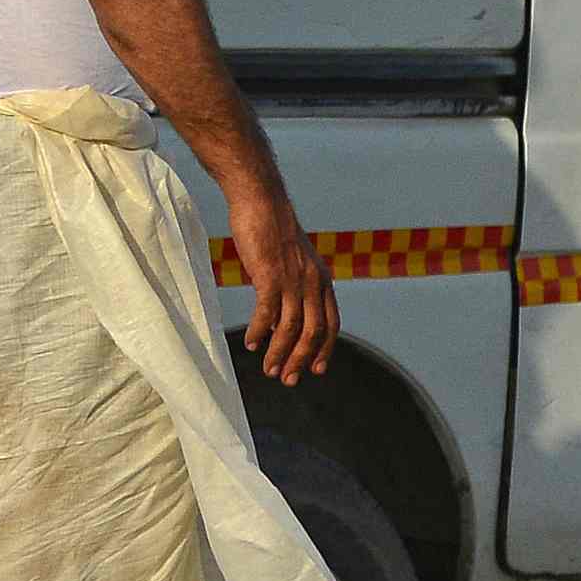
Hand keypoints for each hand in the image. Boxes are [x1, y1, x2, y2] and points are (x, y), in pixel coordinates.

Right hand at [229, 191, 335, 385]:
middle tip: (288, 380)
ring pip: (290, 329)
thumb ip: (295, 287)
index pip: (331, 324)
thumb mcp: (293, 261)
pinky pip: (266, 314)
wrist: (261, 200)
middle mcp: (313, 283)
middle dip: (301, 360)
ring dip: (279, 354)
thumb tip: (279, 319)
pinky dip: (258, 333)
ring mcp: (292, 280)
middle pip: (312, 333)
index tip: (316, 369)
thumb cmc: (273, 229)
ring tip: (268, 370)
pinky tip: (250, 343)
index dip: (324, 349)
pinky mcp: (270, 276)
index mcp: (322, 280)